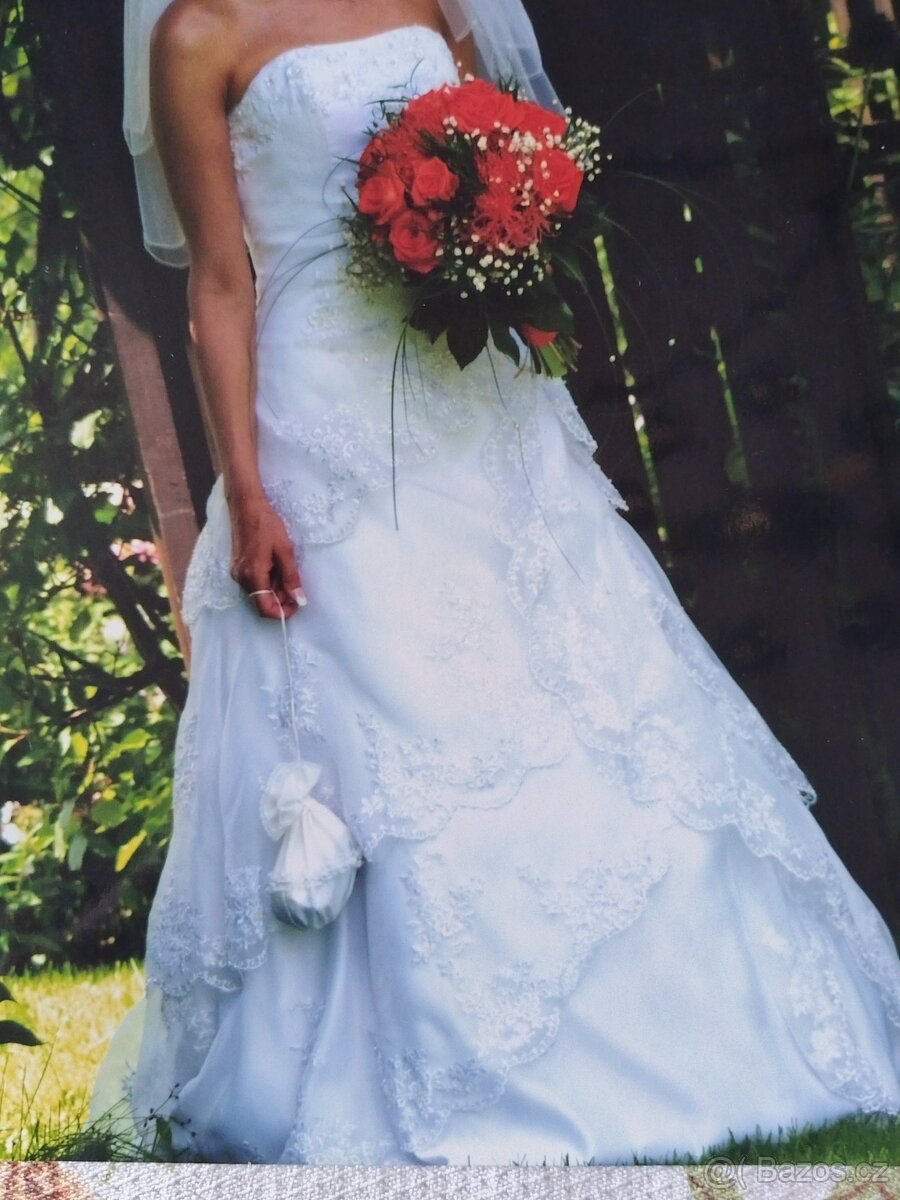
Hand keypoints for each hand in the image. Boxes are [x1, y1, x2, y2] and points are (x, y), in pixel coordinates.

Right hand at [228, 495, 305, 619]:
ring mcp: (237, 572)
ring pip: (259, 592)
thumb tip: (299, 599)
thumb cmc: (266, 524)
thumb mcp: (285, 550)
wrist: (246, 505)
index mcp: (253, 575)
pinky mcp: (238, 566)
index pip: (265, 608)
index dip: (282, 612)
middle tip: (297, 588)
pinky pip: (254, 581)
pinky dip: (268, 580)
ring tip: (288, 572)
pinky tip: (278, 566)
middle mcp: (241, 578)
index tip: (297, 604)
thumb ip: (291, 577)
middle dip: (281, 599)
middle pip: (261, 601)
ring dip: (275, 589)